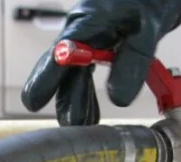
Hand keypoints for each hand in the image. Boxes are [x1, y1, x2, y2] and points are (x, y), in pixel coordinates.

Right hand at [20, 0, 180, 125]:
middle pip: (68, 66)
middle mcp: (86, 25)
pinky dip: (94, 89)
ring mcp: (95, 32)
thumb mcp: (147, 28)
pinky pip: (94, 67)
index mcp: (90, 17)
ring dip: (80, 98)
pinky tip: (94, 109)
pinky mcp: (106, 38)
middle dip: (67, 98)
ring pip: (79, 70)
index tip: (33, 100)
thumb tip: (118, 98)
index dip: (47, 78)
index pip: (63, 52)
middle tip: (69, 125)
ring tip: (83, 124)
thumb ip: (133, 61)